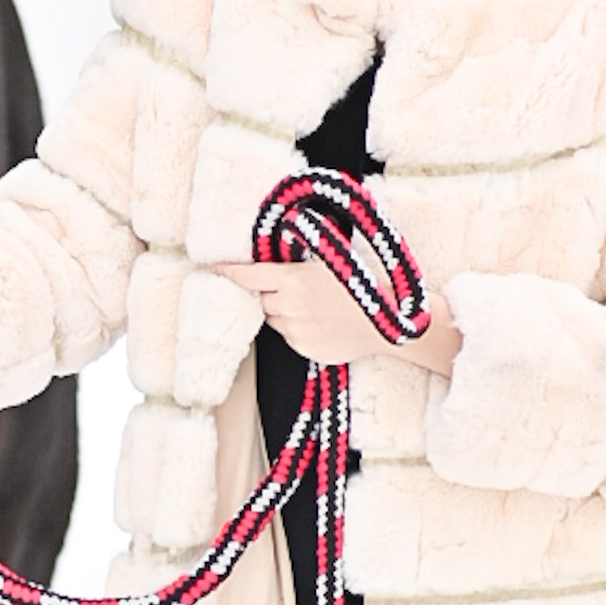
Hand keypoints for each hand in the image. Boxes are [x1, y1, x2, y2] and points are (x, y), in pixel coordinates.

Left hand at [213, 260, 460, 376]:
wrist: (388, 322)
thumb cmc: (363, 285)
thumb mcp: (332, 260)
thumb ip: (299, 261)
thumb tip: (274, 254)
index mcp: (294, 280)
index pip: (249, 276)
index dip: (231, 272)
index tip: (217, 269)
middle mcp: (290, 307)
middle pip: (263, 299)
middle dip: (274, 293)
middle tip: (299, 289)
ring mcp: (297, 331)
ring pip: (275, 319)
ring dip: (285, 312)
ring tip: (316, 307)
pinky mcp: (305, 349)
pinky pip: (290, 337)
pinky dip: (299, 329)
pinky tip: (322, 322)